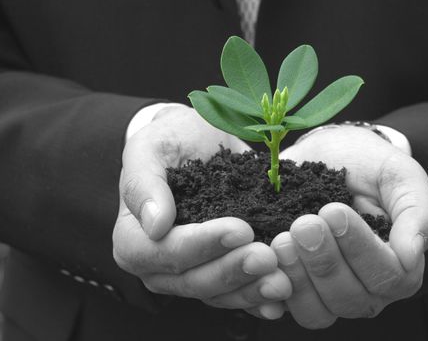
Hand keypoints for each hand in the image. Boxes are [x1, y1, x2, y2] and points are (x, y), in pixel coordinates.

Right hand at [113, 105, 290, 315]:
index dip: (202, 245)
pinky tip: (282, 296)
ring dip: (251, 290)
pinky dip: (258, 297)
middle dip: (233, 270)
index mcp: (134, 240)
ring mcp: (190, 274)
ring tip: (282, 280)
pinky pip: (236, 295)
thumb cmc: (172, 142)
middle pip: (194, 280)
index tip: (240, 229)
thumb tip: (154, 224)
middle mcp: (158, 266)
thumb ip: (143, 183)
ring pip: (218, 294)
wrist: (201, 144)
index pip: (165, 252)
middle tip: (267, 257)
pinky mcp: (218, 274)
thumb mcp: (150, 147)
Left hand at [272, 125, 427, 328]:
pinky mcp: (296, 287)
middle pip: (350, 299)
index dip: (359, 249)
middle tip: (304, 223)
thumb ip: (417, 212)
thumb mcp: (399, 175)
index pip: (387, 277)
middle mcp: (366, 288)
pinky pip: (284, 306)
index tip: (333, 211)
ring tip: (283, 239)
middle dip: (324, 262)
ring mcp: (328, 291)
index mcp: (398, 266)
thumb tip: (413, 255)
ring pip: (317, 313)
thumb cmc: (368, 165)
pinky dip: (272, 289)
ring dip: (298, 278)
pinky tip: (265, 260)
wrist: (327, 153)